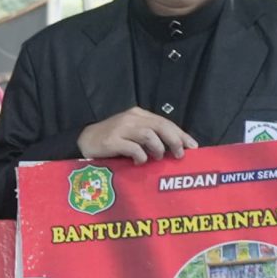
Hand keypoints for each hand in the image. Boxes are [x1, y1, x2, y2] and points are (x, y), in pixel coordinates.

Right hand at [76, 109, 194, 164]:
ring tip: (158, 158)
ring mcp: (121, 129)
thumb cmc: (110, 140)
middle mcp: (131, 118)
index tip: (193, 146)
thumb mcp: (131, 133)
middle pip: (161, 126)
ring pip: (149, 135)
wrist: (83, 141)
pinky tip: (139, 162)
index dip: (181, 134)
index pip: (165, 122)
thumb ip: (148, 136)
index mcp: (138, 115)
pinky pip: (133, 148)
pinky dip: (141, 157)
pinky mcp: (112, 141)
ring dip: (158, 148)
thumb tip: (172, 148)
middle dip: (175, 140)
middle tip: (180, 154)